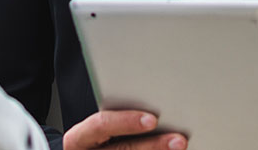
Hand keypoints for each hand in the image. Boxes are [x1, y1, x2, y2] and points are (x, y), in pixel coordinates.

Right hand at [62, 110, 187, 149]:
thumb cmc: (90, 140)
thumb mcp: (94, 128)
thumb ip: (113, 118)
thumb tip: (151, 111)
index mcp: (78, 139)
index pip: (100, 125)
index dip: (126, 121)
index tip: (152, 119)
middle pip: (123, 149)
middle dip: (153, 144)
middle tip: (178, 139)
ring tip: (179, 146)